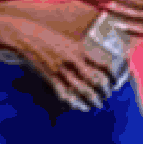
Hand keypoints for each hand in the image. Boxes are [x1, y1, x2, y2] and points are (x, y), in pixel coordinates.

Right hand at [0, 14, 115, 107]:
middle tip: (107, 96)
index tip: (115, 82)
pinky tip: (80, 107)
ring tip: (97, 105)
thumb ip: (81, 52)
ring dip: (92, 99)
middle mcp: (73, 60)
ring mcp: (61, 70)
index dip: (112, 75)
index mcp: (80, 50)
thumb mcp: (69, 41)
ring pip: (82, 89)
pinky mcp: (50, 77)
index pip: (102, 64)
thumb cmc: (49, 38)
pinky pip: (64, 94)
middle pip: (95, 80)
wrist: (27, 37)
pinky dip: (74, 102)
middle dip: (104, 91)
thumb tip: (94, 63)